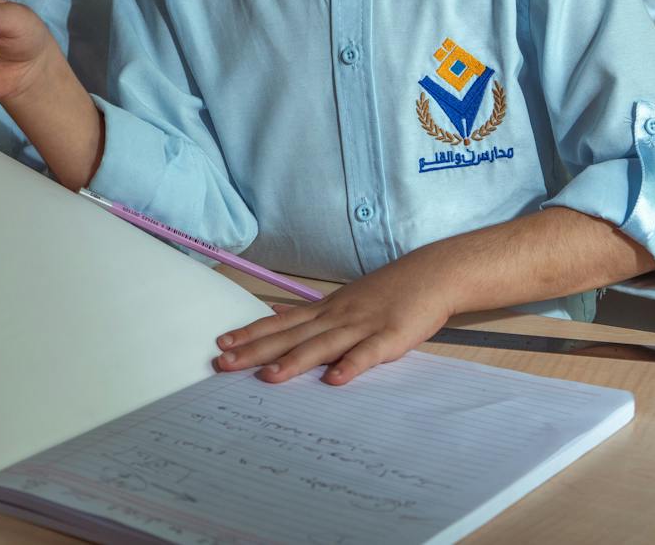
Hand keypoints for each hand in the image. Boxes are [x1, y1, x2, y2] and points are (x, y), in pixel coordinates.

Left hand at [214, 251, 456, 384]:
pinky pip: (368, 353)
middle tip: (223, 363)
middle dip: (257, 351)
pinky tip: (335, 380)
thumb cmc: (391, 290)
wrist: (433, 274)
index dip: (252, 333)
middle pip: (292, 335)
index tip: (222, 343)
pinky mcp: (390, 337)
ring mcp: (363, 326)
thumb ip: (317, 313)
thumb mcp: (348, 298)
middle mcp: (338, 316)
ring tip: (269, 377)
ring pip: (323, 345)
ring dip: (295, 361)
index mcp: (328, 310)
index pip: (282, 322)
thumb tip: (283, 316)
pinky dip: (351, 366)